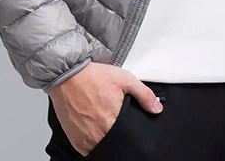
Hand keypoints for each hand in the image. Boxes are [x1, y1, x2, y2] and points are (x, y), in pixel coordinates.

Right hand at [48, 62, 163, 155]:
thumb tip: (157, 107)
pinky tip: (92, 125)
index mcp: (114, 121)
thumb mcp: (124, 79)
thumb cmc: (93, 76)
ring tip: (101, 119)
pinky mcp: (75, 140)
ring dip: (104, 137)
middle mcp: (99, 133)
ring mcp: (86, 139)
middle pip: (115, 141)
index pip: (128, 136)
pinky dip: (92, 140)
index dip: (128, 130)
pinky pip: (87, 149)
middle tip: (111, 117)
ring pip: (101, 147)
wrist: (67, 75)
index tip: (125, 123)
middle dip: (116, 131)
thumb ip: (143, 94)